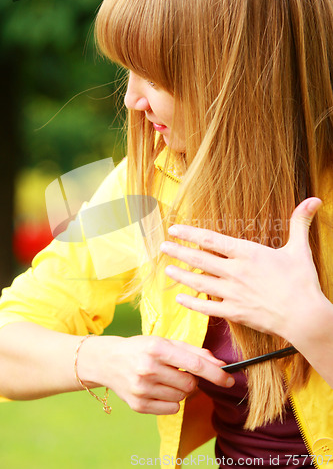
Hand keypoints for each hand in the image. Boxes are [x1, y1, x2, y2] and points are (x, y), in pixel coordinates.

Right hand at [77, 334, 233, 414]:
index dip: (216, 374)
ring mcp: (141, 388)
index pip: (195, 365)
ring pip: (181, 397)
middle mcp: (148, 368)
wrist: (108, 361)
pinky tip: (157, 389)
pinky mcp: (138, 405)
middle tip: (178, 372)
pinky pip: (171, 409)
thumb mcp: (165, 342)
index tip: (229, 380)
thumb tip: (219, 363)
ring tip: (164, 378)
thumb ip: (194, 351)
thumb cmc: (142, 348)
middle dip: (191, 380)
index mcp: (157, 348)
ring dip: (180, 390)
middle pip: (190, 384)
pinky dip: (171, 401)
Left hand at [160, 197, 324, 342]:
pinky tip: (180, 300)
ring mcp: (232, 293)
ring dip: (181, 276)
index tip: (174, 229)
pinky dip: (192, 304)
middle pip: (199, 259)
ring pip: (199, 283)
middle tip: (162, 247)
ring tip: (167, 270)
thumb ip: (300, 223)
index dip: (190, 233)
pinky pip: (208, 308)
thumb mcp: (300, 249)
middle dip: (179, 252)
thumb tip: (315, 200)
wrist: (304, 317)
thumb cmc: (302, 282)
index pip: (210, 240)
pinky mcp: (234, 312)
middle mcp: (235, 272)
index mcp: (247, 254)